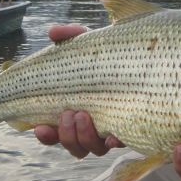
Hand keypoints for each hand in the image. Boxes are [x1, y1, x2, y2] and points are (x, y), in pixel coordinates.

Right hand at [33, 24, 123, 157]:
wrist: (141, 60)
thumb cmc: (110, 57)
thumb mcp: (89, 46)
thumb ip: (70, 36)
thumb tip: (53, 31)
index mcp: (76, 112)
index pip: (56, 134)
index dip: (46, 136)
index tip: (39, 127)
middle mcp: (92, 127)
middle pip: (74, 146)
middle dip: (67, 135)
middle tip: (69, 113)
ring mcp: (112, 129)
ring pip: (93, 148)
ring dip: (84, 136)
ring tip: (84, 115)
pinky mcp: (131, 128)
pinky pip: (120, 144)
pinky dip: (114, 142)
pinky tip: (113, 136)